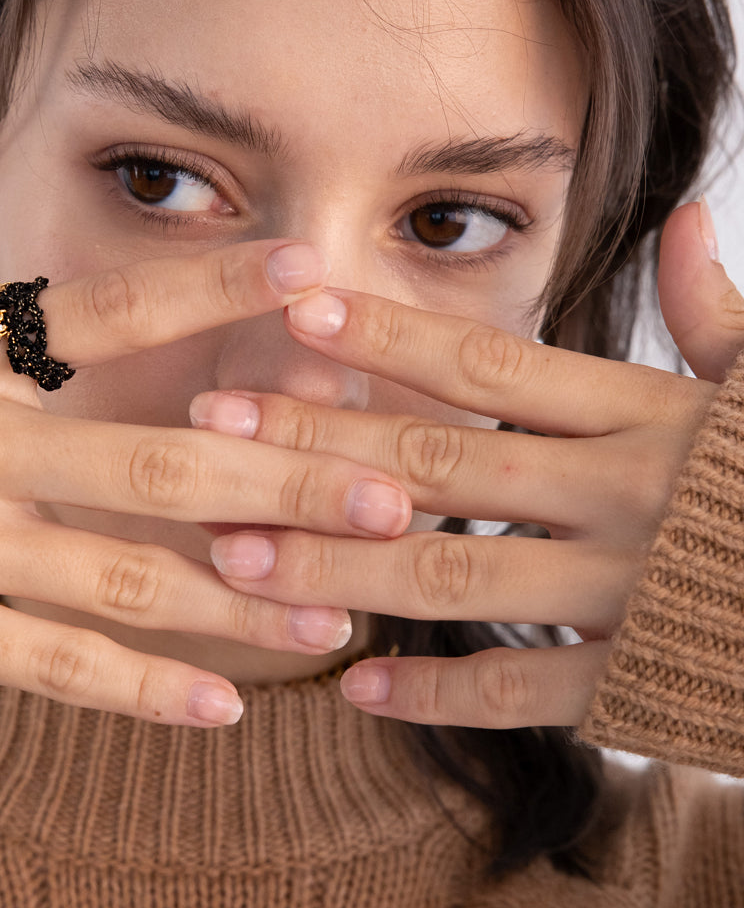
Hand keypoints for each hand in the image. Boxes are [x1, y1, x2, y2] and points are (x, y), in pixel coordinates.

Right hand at [0, 130, 410, 726]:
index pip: (107, 310)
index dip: (213, 286)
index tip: (311, 272)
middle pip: (157, 462)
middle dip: (285, 479)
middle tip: (393, 494)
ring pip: (125, 578)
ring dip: (243, 599)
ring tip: (338, 611)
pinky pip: (52, 666)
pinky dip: (141, 692)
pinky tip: (226, 711)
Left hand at [194, 200, 743, 728]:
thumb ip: (726, 313)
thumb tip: (685, 216)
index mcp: (649, 415)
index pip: (493, 366)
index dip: (391, 334)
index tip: (296, 308)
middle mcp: (624, 497)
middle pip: (443, 462)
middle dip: (321, 440)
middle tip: (215, 424)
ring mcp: (629, 595)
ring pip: (456, 577)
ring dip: (341, 566)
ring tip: (241, 559)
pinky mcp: (643, 685)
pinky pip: (526, 691)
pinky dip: (441, 692)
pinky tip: (355, 687)